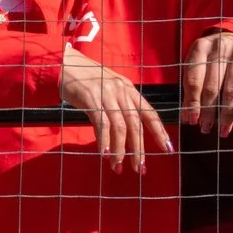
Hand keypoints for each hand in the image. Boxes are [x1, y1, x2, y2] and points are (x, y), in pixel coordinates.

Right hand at [60, 45, 173, 173]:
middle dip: (138, 149)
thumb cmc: (85, 80)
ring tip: (117, 166)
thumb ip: (117, 111)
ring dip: (120, 150)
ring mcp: (107, 93)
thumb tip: (120, 140)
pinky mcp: (91, 97)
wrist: (64, 65)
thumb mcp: (108, 91)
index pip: (150, 113)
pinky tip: (105, 154)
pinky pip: (101, 123)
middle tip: (139, 168)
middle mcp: (121, 91)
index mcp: (129, 90)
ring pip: (119, 127)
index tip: (168, 148)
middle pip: (135, 124)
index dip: (160, 131)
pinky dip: (104, 141)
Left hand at [180, 31, 232, 137]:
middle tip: (206, 128)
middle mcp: (220, 47)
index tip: (192, 120)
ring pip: (231, 90)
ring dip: (226, 114)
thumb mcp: (199, 67)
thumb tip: (187, 117)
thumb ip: (191, 90)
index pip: (194, 79)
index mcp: (201, 47)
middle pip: (212, 87)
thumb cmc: (215, 59)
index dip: (193, 102)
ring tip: (222, 129)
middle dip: (208, 112)